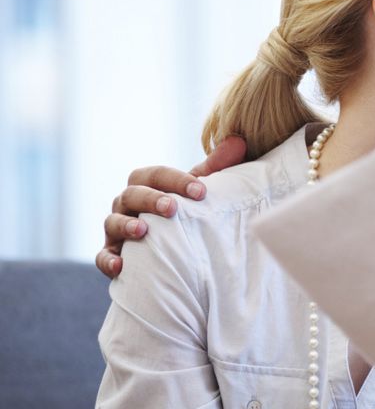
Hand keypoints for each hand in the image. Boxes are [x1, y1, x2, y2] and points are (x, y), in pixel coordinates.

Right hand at [96, 135, 246, 277]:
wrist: (177, 249)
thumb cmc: (187, 212)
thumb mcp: (199, 191)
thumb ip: (217, 168)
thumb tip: (238, 143)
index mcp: (147, 185)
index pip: (154, 175)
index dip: (175, 180)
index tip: (200, 191)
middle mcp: (127, 204)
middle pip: (131, 194)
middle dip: (150, 199)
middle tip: (172, 207)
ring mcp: (116, 230)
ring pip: (112, 222)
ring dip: (125, 224)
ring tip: (143, 230)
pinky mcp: (112, 255)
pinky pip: (102, 257)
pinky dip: (108, 260)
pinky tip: (121, 265)